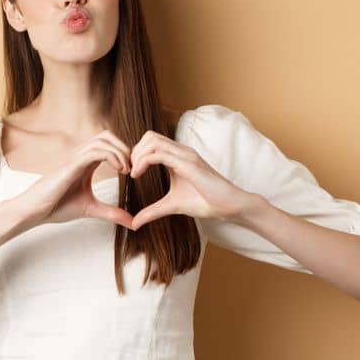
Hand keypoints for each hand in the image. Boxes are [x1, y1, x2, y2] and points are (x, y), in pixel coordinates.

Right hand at [4, 130, 134, 230]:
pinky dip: (112, 156)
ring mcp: (75, 158)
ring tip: (127, 170)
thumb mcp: (91, 209)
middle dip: (124, 147)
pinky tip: (120, 170)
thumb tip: (132, 223)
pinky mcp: (72, 165)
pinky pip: (96, 151)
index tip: (132, 172)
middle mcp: (80, 156)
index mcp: (84, 163)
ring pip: (102, 139)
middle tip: (132, 167)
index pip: (107, 144)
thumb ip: (112, 213)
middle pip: (106, 135)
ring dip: (120, 151)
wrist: (35, 210)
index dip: (123, 153)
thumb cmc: (56, 207)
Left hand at [126, 129, 258, 228]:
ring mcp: (185, 155)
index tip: (130, 172)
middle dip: (134, 152)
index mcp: (177, 156)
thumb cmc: (205, 202)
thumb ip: (152, 211)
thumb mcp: (171, 206)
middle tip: (129, 171)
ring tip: (133, 174)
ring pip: (152, 141)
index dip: (136, 154)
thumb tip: (134, 224)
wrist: (229, 206)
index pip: (151, 142)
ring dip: (137, 155)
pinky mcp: (189, 163)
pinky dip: (143, 162)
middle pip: (149, 136)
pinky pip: (159, 154)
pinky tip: (137, 176)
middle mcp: (181, 151)